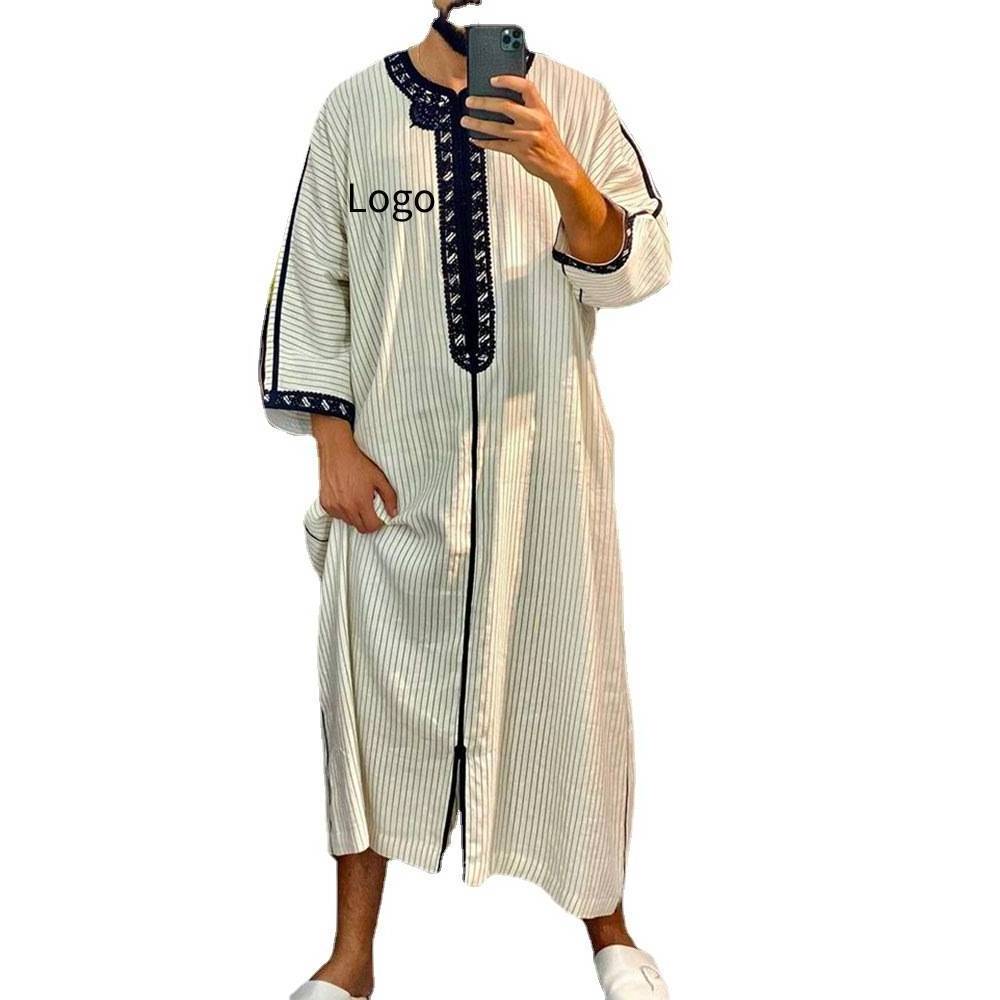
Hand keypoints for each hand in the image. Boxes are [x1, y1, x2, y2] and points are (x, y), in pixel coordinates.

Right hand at [311, 416, 397, 533]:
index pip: (371, 527)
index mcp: (360, 502)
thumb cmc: (357, 463)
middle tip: (371, 510)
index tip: (380, 518)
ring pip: (348, 522)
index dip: (378, 524)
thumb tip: (393, 513)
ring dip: (355, 516)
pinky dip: (343, 511)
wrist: (337, 452)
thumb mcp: (379, 478)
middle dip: (368, 522)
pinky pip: (336, 515)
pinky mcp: (325, 504)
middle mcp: (345, 507)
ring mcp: (333, 506)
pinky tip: (347, 498)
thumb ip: (390, 497)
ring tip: (357, 500)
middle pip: (360, 527)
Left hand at [461, 76, 581, 186]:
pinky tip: (476, 139)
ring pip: (497, 127)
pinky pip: (498, 145)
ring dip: (478, 124)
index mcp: (540, 109)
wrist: (558, 165)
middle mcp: (534, 121)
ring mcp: (527, 137)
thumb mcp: (544, 119)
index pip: (526, 87)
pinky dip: (485, 142)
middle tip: (470, 101)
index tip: (493, 80)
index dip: (509, 80)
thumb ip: (528, 108)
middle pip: (505, 106)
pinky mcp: (520, 152)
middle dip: (484, 103)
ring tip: (466, 121)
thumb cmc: (549, 141)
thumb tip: (504, 98)